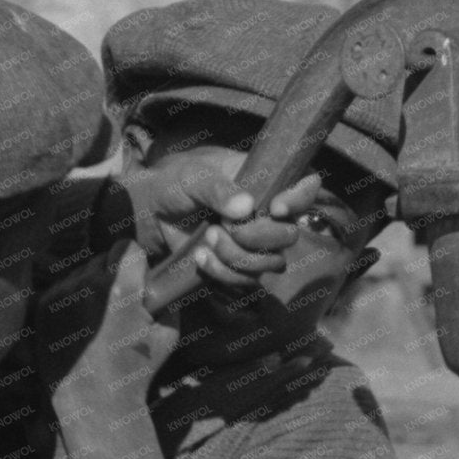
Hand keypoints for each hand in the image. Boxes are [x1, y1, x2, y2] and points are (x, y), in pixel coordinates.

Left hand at [62, 242, 180, 400]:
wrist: (93, 401)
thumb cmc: (136, 372)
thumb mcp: (168, 336)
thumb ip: (170, 301)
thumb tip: (166, 282)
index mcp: (120, 290)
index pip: (127, 246)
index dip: (136, 261)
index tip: (139, 279)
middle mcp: (86, 286)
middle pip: (104, 257)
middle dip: (115, 274)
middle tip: (121, 302)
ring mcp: (61, 294)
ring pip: (82, 271)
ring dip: (93, 285)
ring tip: (99, 317)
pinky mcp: (43, 305)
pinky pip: (63, 287)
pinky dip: (73, 298)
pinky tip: (81, 325)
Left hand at [126, 162, 326, 288]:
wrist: (154, 216)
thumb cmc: (176, 186)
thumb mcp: (192, 177)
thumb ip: (217, 188)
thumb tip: (246, 207)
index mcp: (266, 182)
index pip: (304, 187)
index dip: (299, 200)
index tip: (276, 208)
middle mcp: (269, 214)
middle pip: (288, 236)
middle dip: (256, 237)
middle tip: (223, 226)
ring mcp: (257, 244)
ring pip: (271, 264)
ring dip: (237, 257)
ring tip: (207, 238)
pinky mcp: (241, 268)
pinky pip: (247, 281)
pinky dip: (222, 273)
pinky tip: (200, 257)